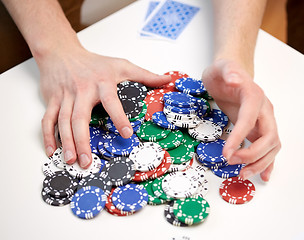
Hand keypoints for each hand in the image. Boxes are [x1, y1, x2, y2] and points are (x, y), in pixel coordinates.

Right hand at [39, 45, 169, 167]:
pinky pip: (47, 120)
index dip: (119, 117)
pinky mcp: (52, 100)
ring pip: (62, 121)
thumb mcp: (122, 65)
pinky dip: (48, 136)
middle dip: (83, 140)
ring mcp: (65, 96)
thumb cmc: (95, 62)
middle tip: (88, 161)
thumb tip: (168, 80)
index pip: (112, 102)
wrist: (62, 52)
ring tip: (71, 160)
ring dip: (66, 142)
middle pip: (80, 117)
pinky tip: (52, 151)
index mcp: (102, 83)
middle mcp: (82, 91)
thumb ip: (145, 75)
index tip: (127, 134)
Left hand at [202, 59, 280, 180]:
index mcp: (254, 96)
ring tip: (242, 174)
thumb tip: (234, 80)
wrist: (230, 73)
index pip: (250, 120)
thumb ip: (228, 72)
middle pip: (269, 137)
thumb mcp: (221, 67)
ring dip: (260, 163)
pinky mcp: (259, 129)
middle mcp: (264, 110)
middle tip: (231, 162)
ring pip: (272, 147)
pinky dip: (267, 163)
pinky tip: (263, 175)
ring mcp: (264, 121)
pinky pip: (269, 148)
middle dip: (252, 154)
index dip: (239, 138)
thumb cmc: (224, 72)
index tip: (226, 153)